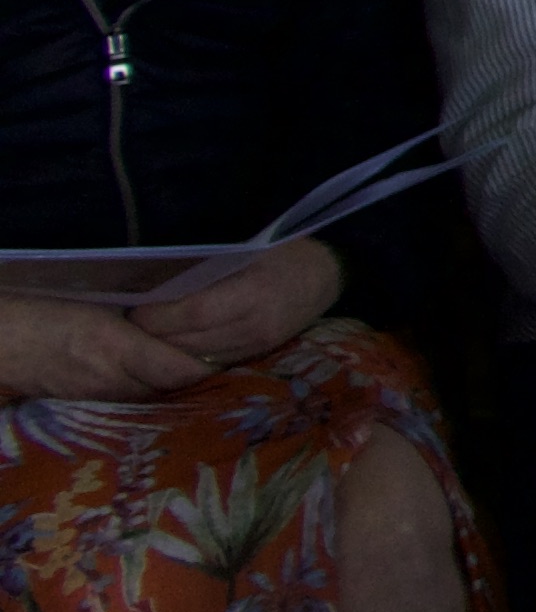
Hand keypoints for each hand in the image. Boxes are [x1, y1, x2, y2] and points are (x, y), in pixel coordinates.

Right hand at [0, 290, 215, 403]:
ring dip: (171, 382)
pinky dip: (146, 388)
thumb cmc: (44, 306)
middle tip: (219, 352)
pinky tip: (155, 372)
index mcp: (116, 347)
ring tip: (193, 360)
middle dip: (196, 373)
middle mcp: (110, 379)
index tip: (227, 348)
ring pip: (150, 395)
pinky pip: (127, 399)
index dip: (207, 363)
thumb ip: (139, 311)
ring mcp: (96, 394)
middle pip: (171, 387)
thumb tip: (183, 309)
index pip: (180, 370)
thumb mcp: (97, 301)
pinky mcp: (83, 401)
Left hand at [129, 238, 338, 374]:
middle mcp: (254, 326)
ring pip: (195, 358)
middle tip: (131, 323)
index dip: (158, 315)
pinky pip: (211, 363)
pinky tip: (176, 343)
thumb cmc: (284, 250)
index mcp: (253, 293)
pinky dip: (188, 355)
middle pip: (189, 341)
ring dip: (167, 349)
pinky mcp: (257, 355)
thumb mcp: (248, 248)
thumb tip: (153, 276)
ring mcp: (257, 345)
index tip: (134, 308)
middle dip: (154, 336)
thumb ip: (205, 265)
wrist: (327, 273)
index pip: (192, 313)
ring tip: (149, 334)